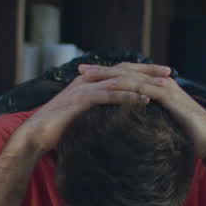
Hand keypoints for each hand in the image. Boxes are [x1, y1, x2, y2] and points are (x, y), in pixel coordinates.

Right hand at [15, 63, 154, 153]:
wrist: (34, 136)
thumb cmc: (57, 131)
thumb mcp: (82, 117)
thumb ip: (96, 112)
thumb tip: (114, 119)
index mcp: (89, 81)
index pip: (120, 70)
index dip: (142, 70)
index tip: (162, 74)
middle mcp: (87, 79)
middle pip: (123, 69)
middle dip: (148, 70)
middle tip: (170, 73)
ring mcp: (83, 88)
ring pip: (119, 80)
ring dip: (143, 82)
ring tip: (164, 86)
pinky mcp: (80, 100)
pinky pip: (109, 95)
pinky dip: (128, 96)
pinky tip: (144, 99)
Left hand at [77, 62, 205, 158]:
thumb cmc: (186, 136)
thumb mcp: (160, 124)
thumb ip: (146, 120)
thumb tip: (128, 127)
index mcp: (156, 86)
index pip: (127, 77)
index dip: (106, 75)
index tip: (85, 76)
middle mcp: (159, 82)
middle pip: (125, 72)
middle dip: (102, 70)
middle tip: (80, 69)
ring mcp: (163, 86)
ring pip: (130, 77)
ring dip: (107, 75)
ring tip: (88, 76)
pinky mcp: (167, 96)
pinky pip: (141, 88)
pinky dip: (123, 86)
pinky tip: (106, 87)